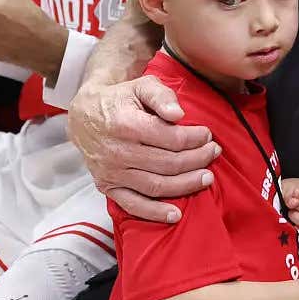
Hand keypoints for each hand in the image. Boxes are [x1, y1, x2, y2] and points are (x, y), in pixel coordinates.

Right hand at [71, 76, 218, 223]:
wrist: (84, 115)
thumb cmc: (120, 99)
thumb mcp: (141, 85)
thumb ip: (161, 95)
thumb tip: (178, 114)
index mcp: (125, 124)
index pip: (170, 138)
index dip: (195, 139)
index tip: (208, 135)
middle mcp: (117, 152)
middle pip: (168, 163)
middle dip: (197, 159)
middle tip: (214, 153)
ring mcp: (111, 173)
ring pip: (156, 185)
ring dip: (186, 184)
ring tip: (207, 177)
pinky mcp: (107, 186)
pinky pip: (132, 204)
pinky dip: (154, 212)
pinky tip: (176, 214)